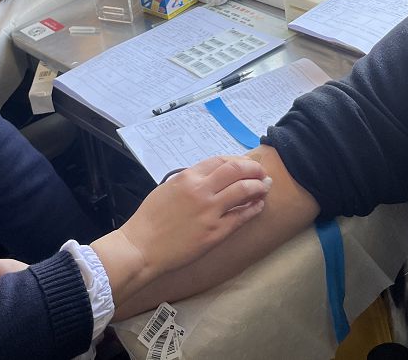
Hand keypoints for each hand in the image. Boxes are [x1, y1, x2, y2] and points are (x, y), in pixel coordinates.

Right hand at [93, 156, 269, 297]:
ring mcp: (210, 211)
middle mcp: (201, 189)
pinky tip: (259, 205)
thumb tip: (209, 179)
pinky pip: (241, 216)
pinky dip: (254, 208)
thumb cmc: (149, 220)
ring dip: (258, 186)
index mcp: (187, 177)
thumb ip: (189, 181)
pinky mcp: (215, 232)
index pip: (220, 160)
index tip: (245, 164)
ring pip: (243, 190)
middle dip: (253, 169)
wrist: (141, 247)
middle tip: (261, 172)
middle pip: (236, 170)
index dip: (237, 160)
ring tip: (265, 186)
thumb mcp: (167, 189)